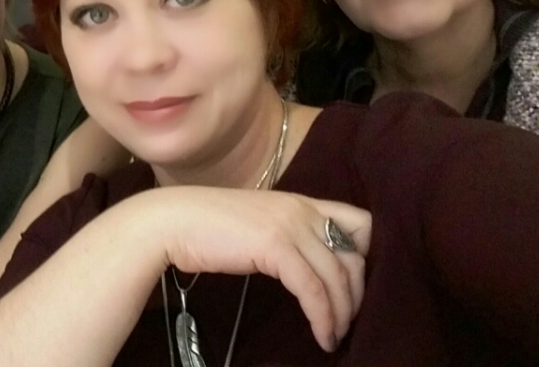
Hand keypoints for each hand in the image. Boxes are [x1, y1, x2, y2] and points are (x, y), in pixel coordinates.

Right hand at [138, 187, 370, 352]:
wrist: (170, 221)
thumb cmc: (204, 226)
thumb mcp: (256, 224)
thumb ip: (284, 235)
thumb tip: (304, 267)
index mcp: (300, 201)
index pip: (360, 222)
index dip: (368, 254)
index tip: (354, 284)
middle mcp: (302, 209)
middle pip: (354, 256)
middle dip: (356, 295)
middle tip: (346, 321)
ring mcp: (290, 226)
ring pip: (337, 276)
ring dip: (342, 313)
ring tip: (334, 336)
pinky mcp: (276, 247)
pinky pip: (313, 289)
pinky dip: (322, 317)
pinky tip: (320, 335)